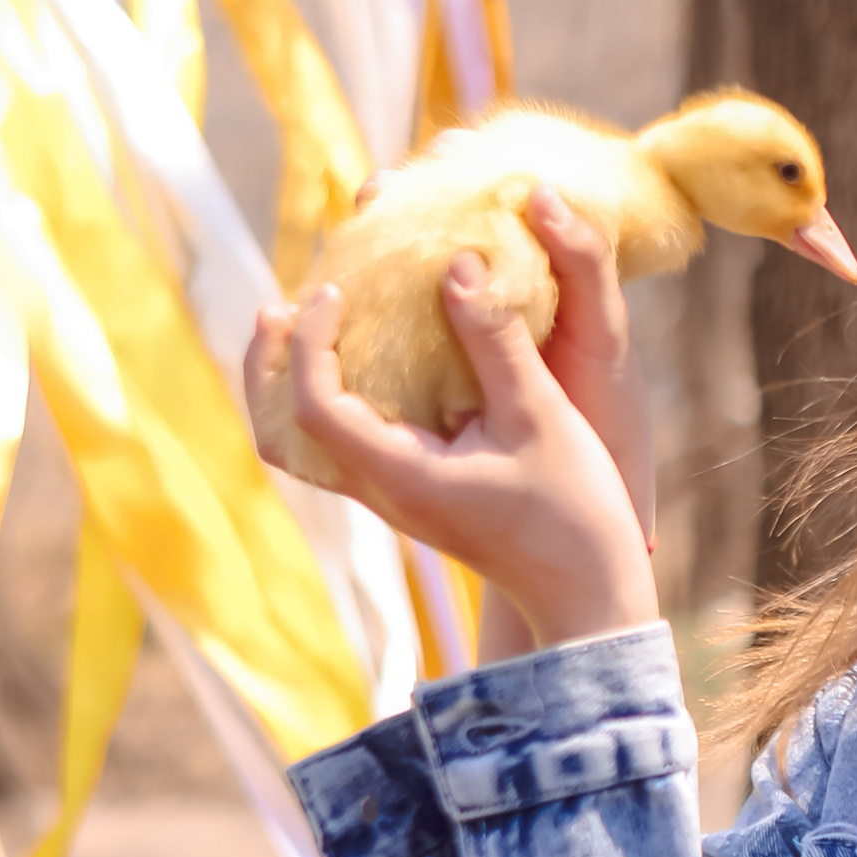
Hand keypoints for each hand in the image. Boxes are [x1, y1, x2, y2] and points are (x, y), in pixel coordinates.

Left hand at [244, 194, 661, 650]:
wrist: (588, 591)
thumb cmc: (574, 510)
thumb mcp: (541, 414)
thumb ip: (495, 340)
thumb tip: (457, 264)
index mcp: (402, 476)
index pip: (315, 407)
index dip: (310, 343)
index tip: (335, 291)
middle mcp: (382, 492)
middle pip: (280, 435)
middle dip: (268, 367)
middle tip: (280, 307)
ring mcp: (391, 499)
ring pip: (302, 444)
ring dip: (292, 382)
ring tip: (307, 325)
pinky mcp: (410, 494)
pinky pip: (340, 444)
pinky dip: (331, 396)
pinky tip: (366, 357)